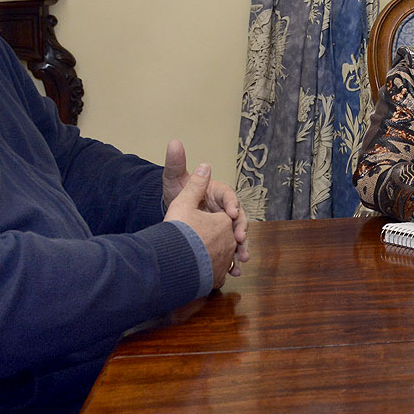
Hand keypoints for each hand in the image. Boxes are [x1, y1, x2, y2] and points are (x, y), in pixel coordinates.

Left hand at [163, 140, 248, 273]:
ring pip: (237, 236)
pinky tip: (232, 272)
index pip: (230, 196)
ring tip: (242, 260)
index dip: (233, 204)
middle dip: (242, 230)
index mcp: (218, 192)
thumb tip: (174, 142)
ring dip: (242, 248)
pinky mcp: (221, 239)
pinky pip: (229, 249)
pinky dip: (232, 260)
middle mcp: (225, 208)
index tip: (232, 213)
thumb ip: (176, 163)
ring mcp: (224, 224)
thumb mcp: (174, 179)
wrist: (172, 212)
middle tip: (241, 239)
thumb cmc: (176, 192)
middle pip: (239, 218)